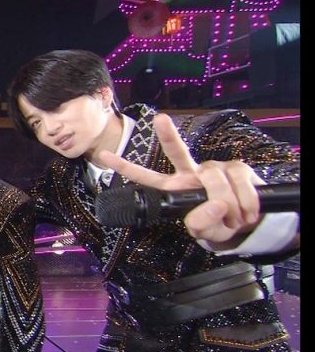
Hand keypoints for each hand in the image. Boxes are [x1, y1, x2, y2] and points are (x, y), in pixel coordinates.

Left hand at [99, 113, 265, 245]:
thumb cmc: (219, 223)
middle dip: (167, 135)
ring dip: (229, 205)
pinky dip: (246, 202)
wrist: (249, 223)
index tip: (103, 156)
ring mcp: (213, 168)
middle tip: (159, 119)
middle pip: (176, 151)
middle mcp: (191, 172)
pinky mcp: (237, 168)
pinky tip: (247, 212)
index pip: (146, 177)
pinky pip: (238, 181)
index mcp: (175, 188)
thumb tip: (213, 205)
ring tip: (235, 219)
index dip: (125, 167)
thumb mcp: (206, 231)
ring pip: (214, 180)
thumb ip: (201, 224)